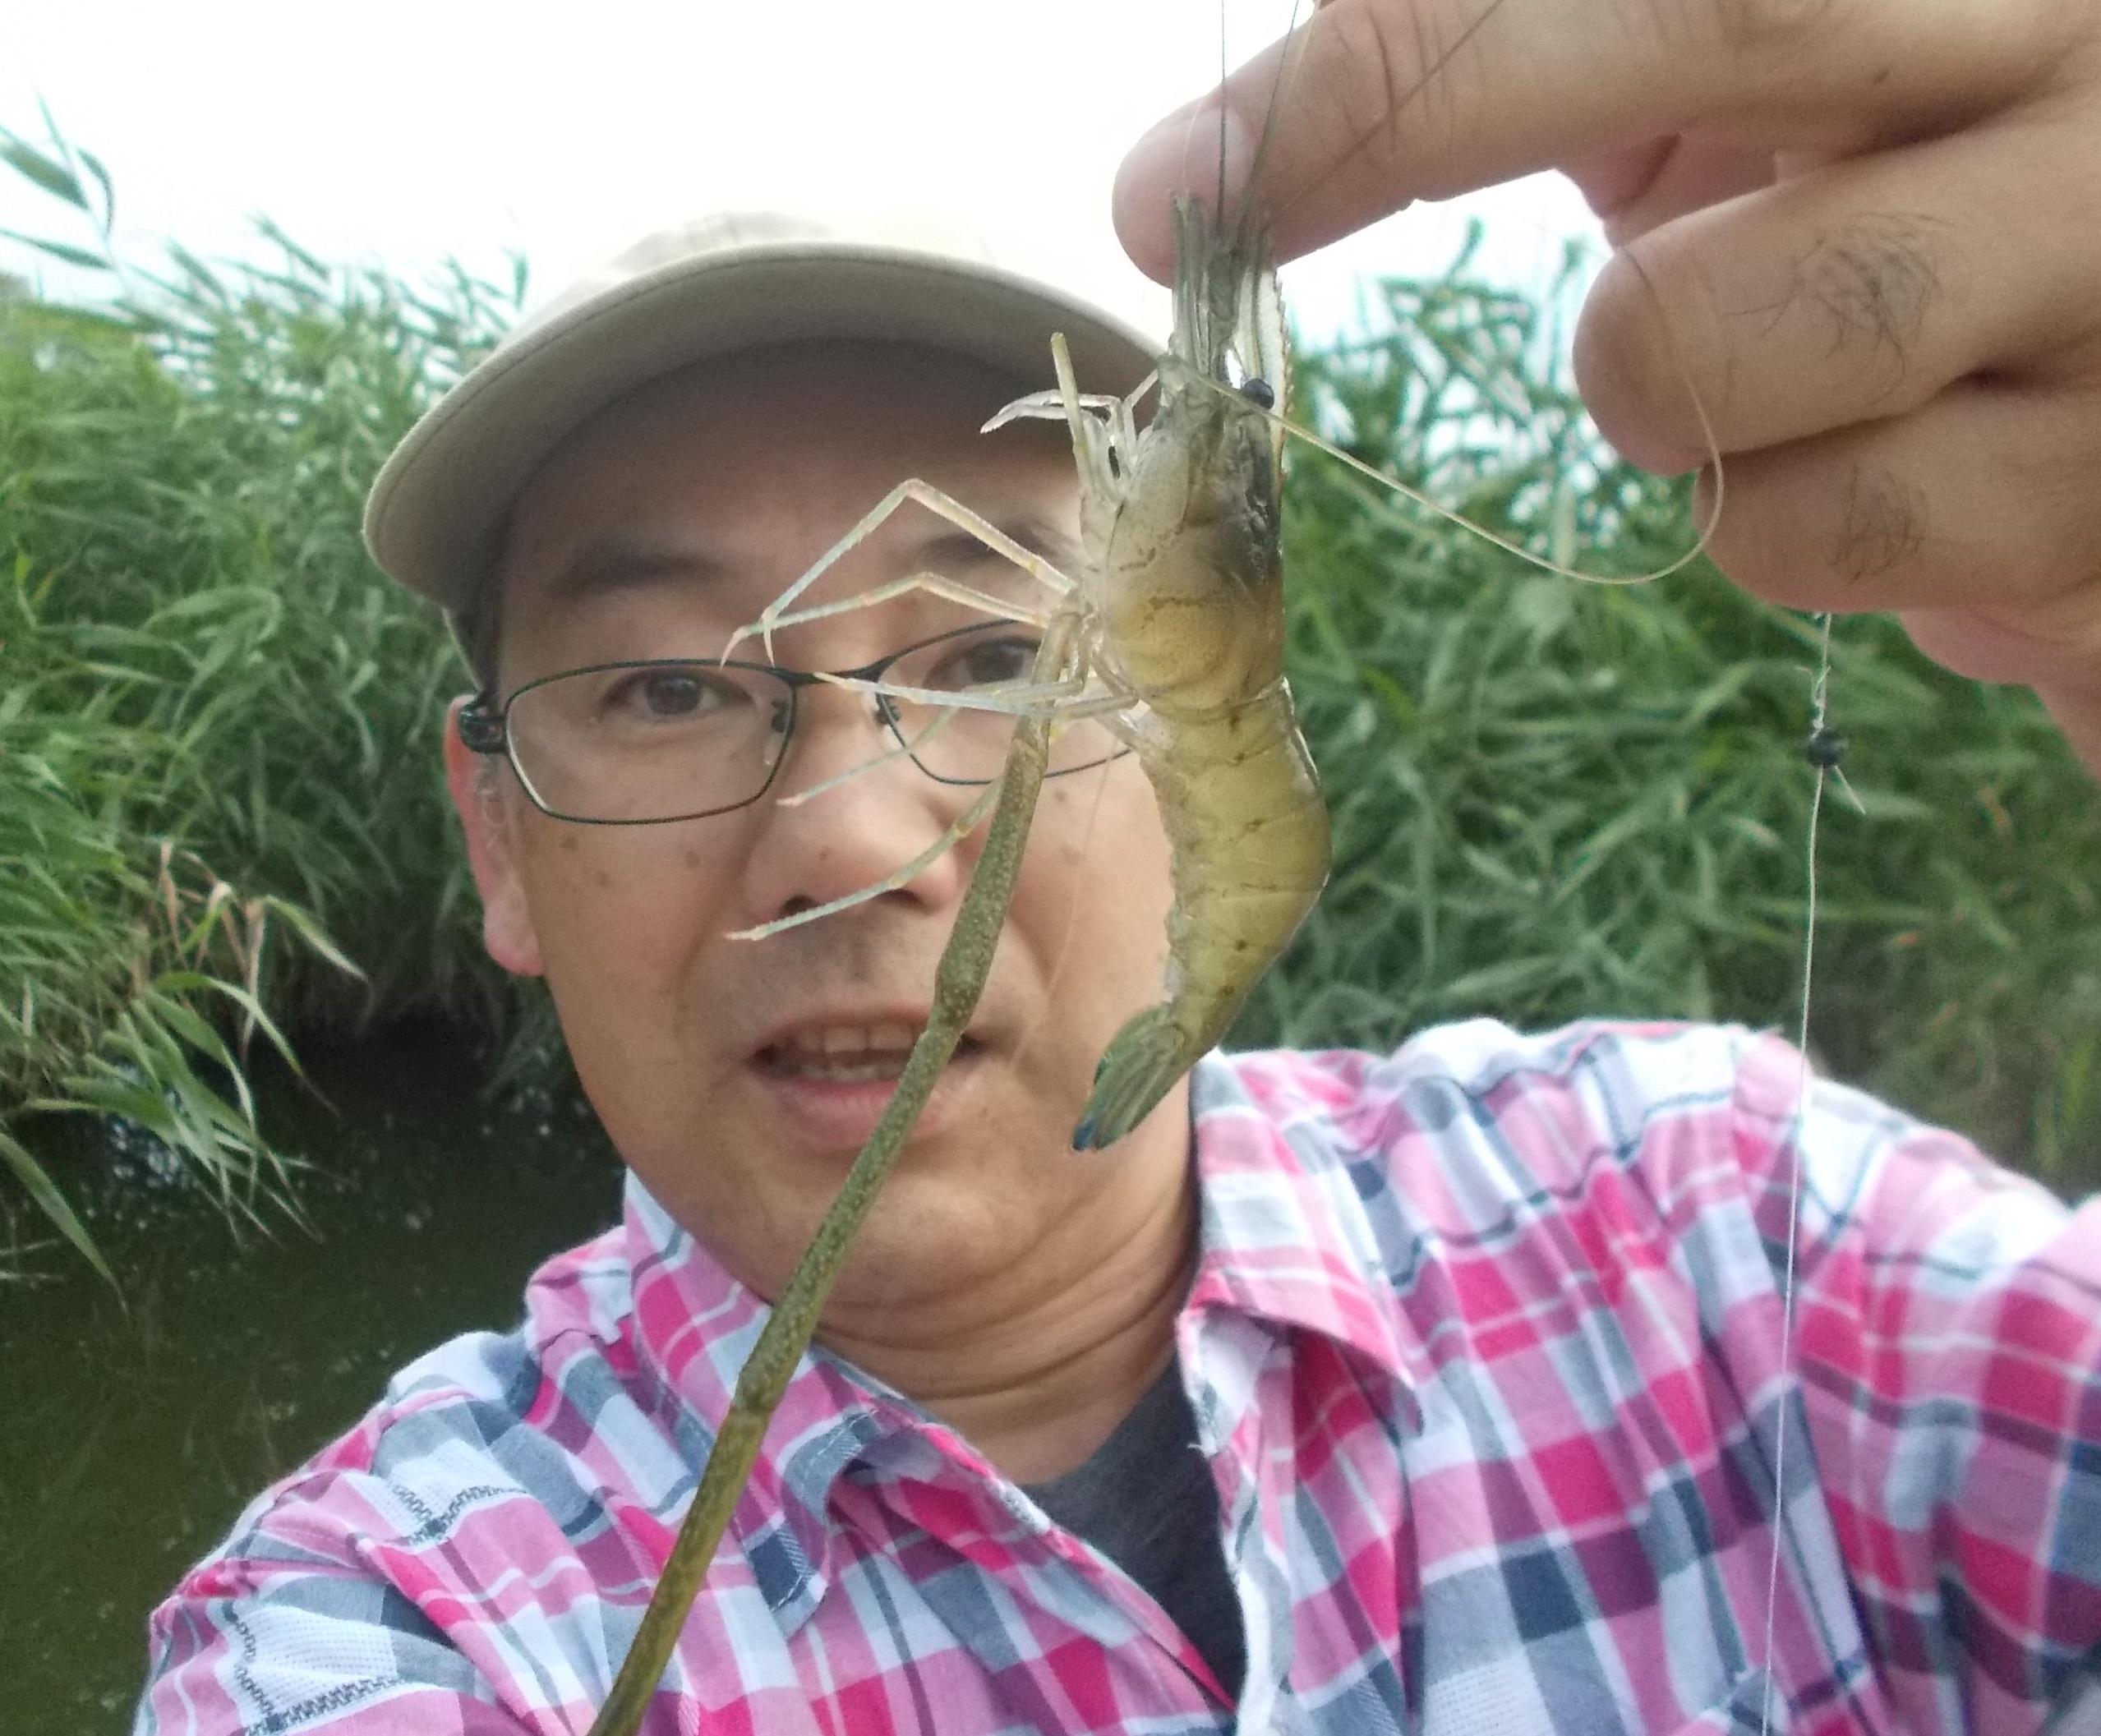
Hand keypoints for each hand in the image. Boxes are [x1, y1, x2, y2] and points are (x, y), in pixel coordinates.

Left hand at [1114, 0, 2100, 773]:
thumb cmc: (1898, 214)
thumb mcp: (1740, 92)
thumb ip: (1561, 46)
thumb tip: (1250, 127)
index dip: (1398, 54)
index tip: (1174, 183)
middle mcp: (2076, 50)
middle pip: (1727, 14)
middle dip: (1412, 114)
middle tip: (1208, 210)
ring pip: (1702, 346)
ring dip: (1646, 385)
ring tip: (1737, 367)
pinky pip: (1798, 527)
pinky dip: (1763, 525)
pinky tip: (1869, 468)